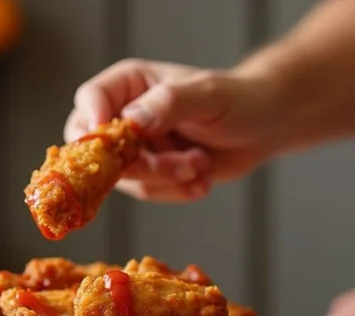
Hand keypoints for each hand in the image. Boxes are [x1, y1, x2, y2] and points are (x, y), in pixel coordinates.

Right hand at [65, 59, 275, 202]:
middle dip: (138, 164)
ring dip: (166, 178)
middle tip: (175, 167)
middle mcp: (125, 115)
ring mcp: (136, 148)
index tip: (118, 143)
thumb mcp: (207, 95)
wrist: (263, 127)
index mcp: (130, 84)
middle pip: (99, 148)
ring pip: (127, 177)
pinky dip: (176, 191)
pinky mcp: (151, 174)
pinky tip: (202, 179)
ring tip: (200, 165)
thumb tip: (131, 122)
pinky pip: (148, 192)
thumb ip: (168, 103)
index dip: (94, 125)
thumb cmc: (238, 100)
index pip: (91, 100)